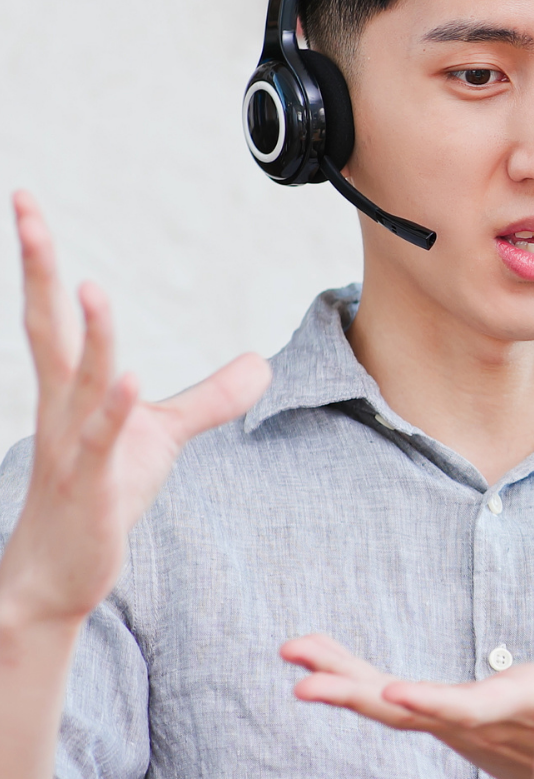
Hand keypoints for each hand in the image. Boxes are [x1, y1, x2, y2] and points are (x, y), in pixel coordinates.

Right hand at [0, 192, 270, 626]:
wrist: (60, 575)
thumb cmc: (104, 494)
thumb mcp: (162, 438)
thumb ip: (209, 398)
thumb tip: (261, 364)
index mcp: (71, 390)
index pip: (53, 313)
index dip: (44, 260)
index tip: (28, 202)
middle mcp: (61, 408)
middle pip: (47, 326)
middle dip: (40, 267)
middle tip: (26, 206)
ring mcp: (71, 447)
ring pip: (78, 380)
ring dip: (87, 337)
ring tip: (92, 287)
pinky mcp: (92, 488)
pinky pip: (102, 442)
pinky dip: (115, 410)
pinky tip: (134, 380)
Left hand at [280, 509, 533, 778]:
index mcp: (522, 702)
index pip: (473, 708)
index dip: (434, 704)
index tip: (394, 696)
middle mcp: (480, 722)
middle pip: (410, 714)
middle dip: (355, 694)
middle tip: (302, 680)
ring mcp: (455, 727)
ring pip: (391, 711)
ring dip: (342, 682)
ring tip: (294, 656)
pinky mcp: (443, 721)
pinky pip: (392, 705)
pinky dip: (356, 684)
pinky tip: (321, 665)